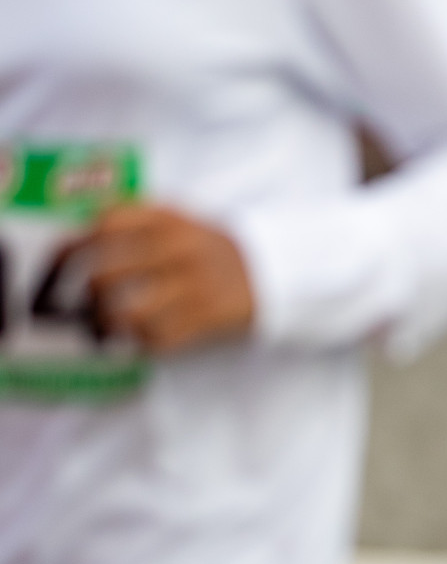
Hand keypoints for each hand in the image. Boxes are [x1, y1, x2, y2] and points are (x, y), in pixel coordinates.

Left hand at [74, 205, 254, 353]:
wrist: (269, 273)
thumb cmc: (210, 250)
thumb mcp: (181, 222)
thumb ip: (136, 222)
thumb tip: (72, 238)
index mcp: (172, 220)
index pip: (106, 224)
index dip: (73, 244)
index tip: (59, 261)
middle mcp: (181, 250)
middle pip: (106, 273)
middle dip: (86, 292)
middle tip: (82, 301)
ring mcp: (195, 286)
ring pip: (126, 312)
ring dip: (110, 323)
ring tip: (107, 325)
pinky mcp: (206, 319)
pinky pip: (155, 339)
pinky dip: (141, 343)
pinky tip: (140, 337)